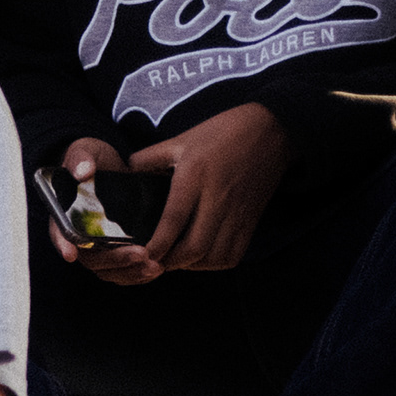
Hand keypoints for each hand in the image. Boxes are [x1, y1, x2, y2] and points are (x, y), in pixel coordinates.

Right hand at [49, 138, 159, 285]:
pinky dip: (139, 274)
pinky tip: (159, 268)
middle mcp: (79, 235)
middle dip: (114, 261)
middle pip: (90, 259)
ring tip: (155, 267)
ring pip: (108, 270)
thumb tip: (83, 171)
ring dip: (130, 273)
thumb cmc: (91, 158)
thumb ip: (80, 158)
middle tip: (141, 255)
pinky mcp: (117, 249)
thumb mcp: (84, 151)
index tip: (71, 254)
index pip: (59, 232)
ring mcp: (98, 246)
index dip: (63, 244)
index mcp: (65, 214)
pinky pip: (124, 271)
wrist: (110, 167)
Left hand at [130, 101, 289, 274]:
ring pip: (216, 256)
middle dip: (172, 262)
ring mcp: (238, 212)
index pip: (174, 219)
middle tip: (154, 262)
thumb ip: (149, 158)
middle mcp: (218, 198)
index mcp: (195, 176)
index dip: (157, 243)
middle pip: (196, 247)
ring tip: (174, 261)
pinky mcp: (252, 219)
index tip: (142, 254)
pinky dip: (215, 263)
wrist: (272, 129)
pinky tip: (200, 258)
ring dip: (193, 266)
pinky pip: (236, 253)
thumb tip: (123, 172)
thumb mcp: (181, 140)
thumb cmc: (222, 132)